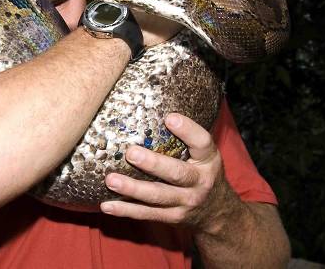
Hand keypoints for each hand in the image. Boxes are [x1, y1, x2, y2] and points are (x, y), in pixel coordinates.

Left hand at [100, 113, 238, 230]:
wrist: (218, 214)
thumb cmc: (203, 173)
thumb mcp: (204, 155)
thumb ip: (185, 137)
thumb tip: (149, 106)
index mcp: (208, 160)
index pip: (202, 142)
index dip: (188, 130)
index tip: (170, 118)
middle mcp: (199, 182)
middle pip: (176, 173)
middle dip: (153, 164)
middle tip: (130, 152)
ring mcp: (186, 202)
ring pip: (157, 196)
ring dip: (132, 189)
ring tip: (111, 180)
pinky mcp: (172, 217)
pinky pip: (147, 214)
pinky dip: (126, 210)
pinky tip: (106, 205)